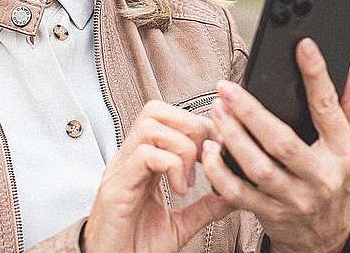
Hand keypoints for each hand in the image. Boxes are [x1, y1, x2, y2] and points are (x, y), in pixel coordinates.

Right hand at [82, 100, 232, 252]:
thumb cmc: (135, 247)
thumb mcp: (180, 225)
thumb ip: (204, 207)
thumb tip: (232, 193)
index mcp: (144, 163)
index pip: (168, 119)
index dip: (198, 126)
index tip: (218, 151)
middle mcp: (130, 160)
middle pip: (157, 110)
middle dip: (191, 128)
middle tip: (206, 160)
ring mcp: (121, 170)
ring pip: (151, 125)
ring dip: (181, 147)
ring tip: (190, 179)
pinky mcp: (117, 187)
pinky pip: (144, 154)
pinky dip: (171, 166)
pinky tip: (179, 190)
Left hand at [202, 39, 349, 252]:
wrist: (324, 238)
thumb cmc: (333, 180)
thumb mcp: (346, 148)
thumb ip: (345, 107)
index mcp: (344, 154)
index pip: (328, 109)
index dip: (316, 75)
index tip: (302, 46)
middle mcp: (322, 178)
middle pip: (282, 141)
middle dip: (250, 112)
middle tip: (227, 88)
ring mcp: (296, 200)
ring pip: (258, 167)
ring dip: (232, 137)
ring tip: (216, 112)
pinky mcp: (272, 215)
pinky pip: (239, 193)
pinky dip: (221, 171)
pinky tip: (209, 149)